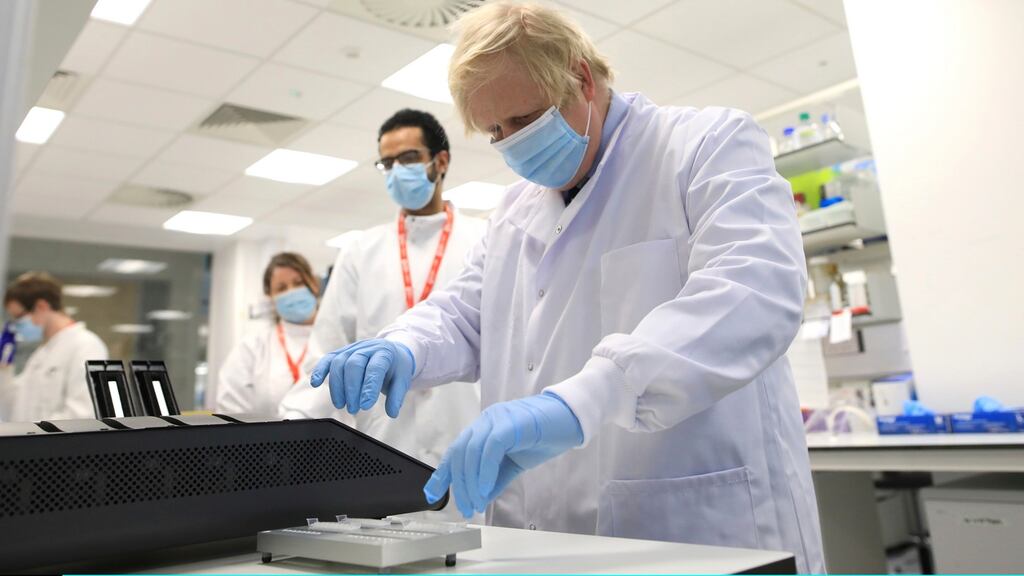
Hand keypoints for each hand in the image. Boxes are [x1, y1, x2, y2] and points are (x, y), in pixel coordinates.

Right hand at [310, 339, 414, 416]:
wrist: (391, 351)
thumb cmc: (395, 367)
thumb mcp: (402, 380)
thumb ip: (397, 396)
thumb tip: (392, 413)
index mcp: (384, 353)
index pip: (375, 368)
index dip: (369, 387)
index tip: (365, 406)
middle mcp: (366, 348)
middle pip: (354, 365)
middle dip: (351, 390)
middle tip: (354, 409)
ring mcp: (352, 349)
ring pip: (339, 363)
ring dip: (337, 387)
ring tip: (341, 405)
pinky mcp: (340, 352)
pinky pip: (327, 359)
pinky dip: (319, 370)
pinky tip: (315, 383)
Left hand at [423, 392, 582, 517]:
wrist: (570, 420)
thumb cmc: (543, 437)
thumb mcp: (513, 464)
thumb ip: (494, 479)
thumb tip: (479, 498)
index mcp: (483, 429)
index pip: (456, 451)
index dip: (442, 473)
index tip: (433, 494)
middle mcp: (485, 421)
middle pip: (460, 453)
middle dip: (459, 485)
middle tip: (465, 508)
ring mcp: (497, 419)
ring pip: (472, 451)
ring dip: (470, 482)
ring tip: (475, 503)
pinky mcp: (511, 423)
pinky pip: (490, 448)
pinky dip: (485, 470)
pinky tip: (485, 489)